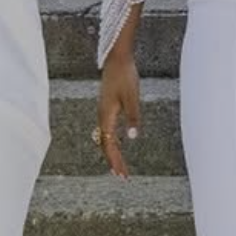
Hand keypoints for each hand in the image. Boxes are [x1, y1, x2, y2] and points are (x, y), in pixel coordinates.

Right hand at [95, 48, 141, 179]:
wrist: (116, 59)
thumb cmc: (125, 76)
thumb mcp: (132, 97)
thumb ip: (133, 117)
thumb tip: (133, 138)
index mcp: (106, 116)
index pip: (109, 145)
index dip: (115, 160)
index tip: (121, 174)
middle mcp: (102, 116)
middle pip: (105, 144)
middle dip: (113, 161)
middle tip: (122, 176)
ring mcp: (103, 112)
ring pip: (105, 138)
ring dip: (112, 153)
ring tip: (118, 167)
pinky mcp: (107, 107)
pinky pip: (106, 130)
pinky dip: (111, 142)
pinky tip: (117, 145)